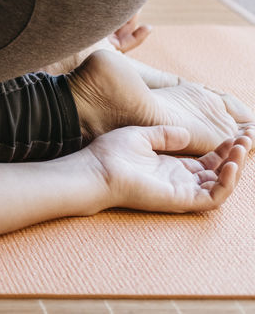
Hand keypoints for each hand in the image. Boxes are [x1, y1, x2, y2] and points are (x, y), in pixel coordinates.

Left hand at [86, 124, 251, 212]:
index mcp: (171, 167)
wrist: (95, 169)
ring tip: (242, 147)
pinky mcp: (181, 200)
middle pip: (218, 172)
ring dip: (235, 167)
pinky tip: (231, 165)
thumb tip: (187, 133)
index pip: (207, 161)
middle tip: (248, 138)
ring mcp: (182, 192)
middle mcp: (180, 181)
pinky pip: (213, 197)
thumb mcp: (141, 136)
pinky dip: (226, 183)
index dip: (224, 148)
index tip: (236, 133)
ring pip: (220, 185)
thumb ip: (165, 135)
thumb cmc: (111, 154)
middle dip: (236, 155)